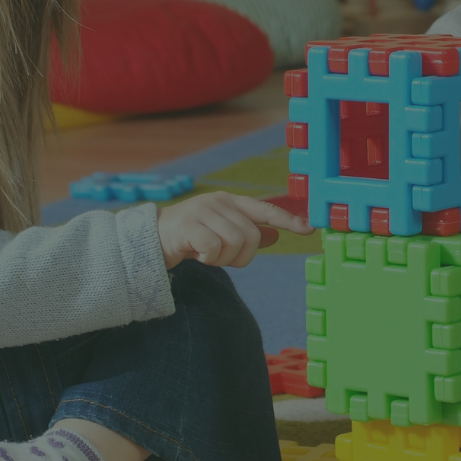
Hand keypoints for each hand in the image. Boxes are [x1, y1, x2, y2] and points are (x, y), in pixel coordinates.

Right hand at [157, 191, 313, 269]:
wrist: (150, 237)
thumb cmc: (190, 236)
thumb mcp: (221, 233)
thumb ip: (247, 232)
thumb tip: (275, 235)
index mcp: (230, 201)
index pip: (266, 209)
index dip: (289, 219)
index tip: (310, 228)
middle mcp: (219, 202)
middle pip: (252, 235)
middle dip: (242, 256)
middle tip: (223, 258)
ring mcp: (203, 211)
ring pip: (235, 242)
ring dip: (224, 259)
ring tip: (207, 255)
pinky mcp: (189, 225)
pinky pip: (214, 248)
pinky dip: (209, 259)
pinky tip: (196, 255)